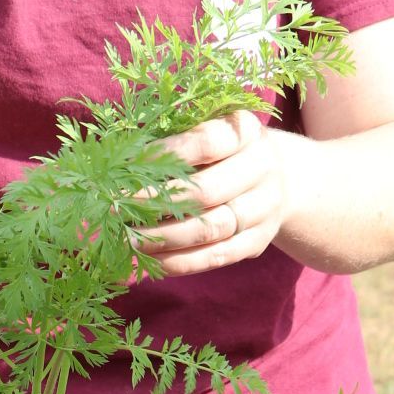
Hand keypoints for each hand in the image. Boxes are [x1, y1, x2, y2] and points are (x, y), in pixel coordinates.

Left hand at [132, 109, 285, 276]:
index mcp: (246, 132)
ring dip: (164, 238)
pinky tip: (149, 260)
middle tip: (115, 209)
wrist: (279, 179)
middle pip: (207, 192)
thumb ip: (175, 141)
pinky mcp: (257, 242)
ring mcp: (264, 209)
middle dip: (155, 202)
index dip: (166, 155)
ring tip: (126, 239)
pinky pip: (217, 257)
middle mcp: (263, 169)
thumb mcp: (209, 131)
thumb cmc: (224, 150)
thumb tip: (121, 162)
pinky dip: (180, 262)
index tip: (128, 166)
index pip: (206, 143)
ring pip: (211, 229)